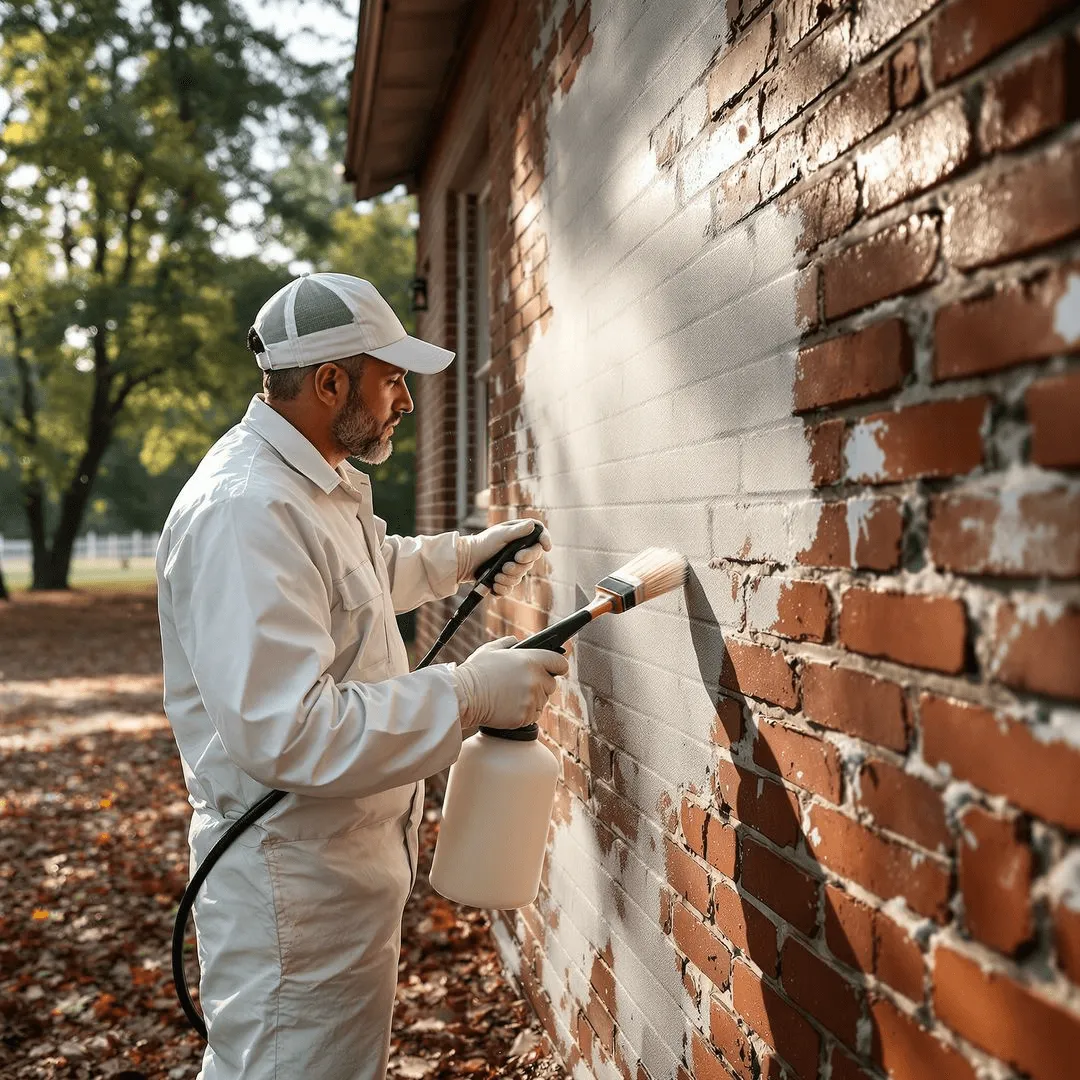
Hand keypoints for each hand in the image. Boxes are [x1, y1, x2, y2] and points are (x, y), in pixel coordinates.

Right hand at [451, 636, 568, 731]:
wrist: (464, 696)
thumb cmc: (475, 672)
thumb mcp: (491, 649)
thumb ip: (509, 643)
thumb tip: (517, 642)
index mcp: (531, 660)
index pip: (559, 663)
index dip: (558, 666)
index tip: (555, 669)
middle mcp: (535, 679)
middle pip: (551, 685)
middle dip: (541, 685)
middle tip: (521, 685)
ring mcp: (531, 699)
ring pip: (542, 702)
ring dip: (532, 700)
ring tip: (511, 696)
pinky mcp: (525, 716)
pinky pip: (532, 716)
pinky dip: (524, 714)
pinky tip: (508, 707)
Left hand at [456, 519, 550, 595]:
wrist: (466, 560)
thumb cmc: (483, 543)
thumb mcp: (500, 534)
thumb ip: (517, 531)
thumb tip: (533, 526)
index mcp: (520, 538)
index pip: (539, 537)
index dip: (545, 540)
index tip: (546, 547)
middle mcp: (519, 552)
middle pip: (531, 561)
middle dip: (519, 566)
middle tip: (507, 565)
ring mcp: (513, 567)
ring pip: (520, 576)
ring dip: (508, 577)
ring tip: (496, 574)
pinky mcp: (504, 580)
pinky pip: (510, 588)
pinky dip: (502, 588)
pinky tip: (494, 584)